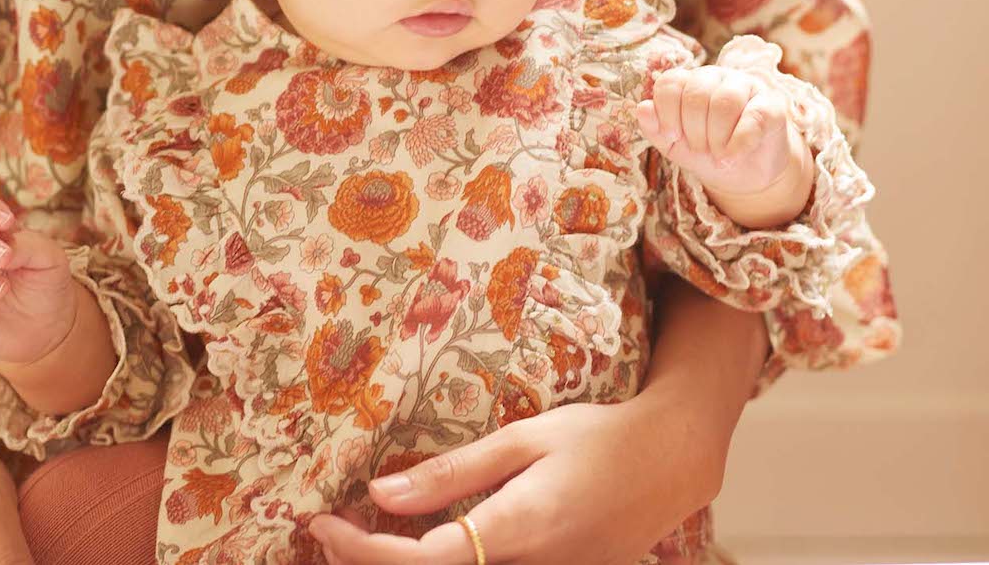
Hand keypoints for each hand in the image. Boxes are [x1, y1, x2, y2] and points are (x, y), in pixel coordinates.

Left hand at [308, 395, 721, 564]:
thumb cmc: (594, 437)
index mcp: (517, 531)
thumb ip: (453, 472)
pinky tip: (419, 541)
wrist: (668, 464)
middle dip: (367, 564)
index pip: (419, 564)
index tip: (321, 522)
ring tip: (363, 532)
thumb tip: (381, 494)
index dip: (360, 551)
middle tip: (330, 530)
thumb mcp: (523, 439)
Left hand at [636, 65, 810, 225]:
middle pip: (696, 95)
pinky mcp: (771, 105)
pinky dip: (739, 142)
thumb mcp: (674, 145)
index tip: (673, 137)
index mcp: (689, 82)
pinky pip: (753, 117)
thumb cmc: (706, 152)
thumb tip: (642, 108)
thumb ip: (655, 128)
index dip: (667, 113)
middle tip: (701, 149)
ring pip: (724, 102)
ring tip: (718, 155)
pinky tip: (732, 155)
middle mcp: (716, 77)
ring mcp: (746, 87)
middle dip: (694, 131)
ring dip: (716, 138)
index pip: (670, 82)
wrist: (744, 173)